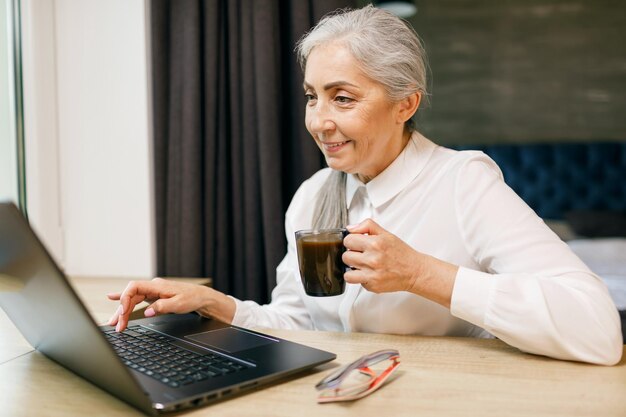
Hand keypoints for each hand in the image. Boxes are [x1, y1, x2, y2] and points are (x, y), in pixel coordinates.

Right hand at [107, 278, 234, 331]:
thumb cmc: (192, 298)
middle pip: (130, 296)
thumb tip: (147, 312)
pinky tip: (112, 298)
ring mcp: (153, 291)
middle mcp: (153, 286)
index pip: (134, 287)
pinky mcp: (154, 296)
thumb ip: (162, 307)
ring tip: (114, 323)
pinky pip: (136, 298)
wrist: (202, 297)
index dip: (124, 298)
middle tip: (117, 326)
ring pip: (132, 299)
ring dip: (123, 311)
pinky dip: (125, 300)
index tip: (122, 313)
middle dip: (122, 311)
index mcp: (157, 285)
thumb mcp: (178, 304)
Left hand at [342, 219, 456, 306]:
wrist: (414, 271)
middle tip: (361, 255)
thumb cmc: (401, 254)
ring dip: (353, 269)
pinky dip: (360, 278)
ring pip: (347, 272)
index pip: (348, 240)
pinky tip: (369, 274)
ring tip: (362, 266)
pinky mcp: (372, 286)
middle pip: (346, 256)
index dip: (352, 241)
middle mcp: (372, 259)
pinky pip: (356, 282)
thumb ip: (367, 226)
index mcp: (375, 244)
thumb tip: (350, 228)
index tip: (356, 244)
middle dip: (352, 255)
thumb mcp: (386, 234)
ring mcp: (372, 274)